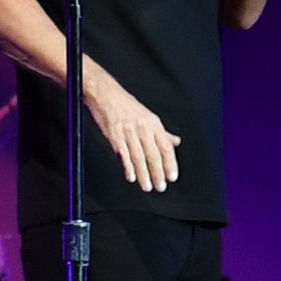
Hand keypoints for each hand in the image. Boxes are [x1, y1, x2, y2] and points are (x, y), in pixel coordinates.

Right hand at [85, 69, 179, 193]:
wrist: (104, 94)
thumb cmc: (125, 105)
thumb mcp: (148, 116)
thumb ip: (161, 132)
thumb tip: (175, 142)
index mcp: (153, 123)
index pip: (165, 147)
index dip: (170, 163)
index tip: (172, 177)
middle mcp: (143, 127)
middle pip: (153, 154)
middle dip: (158, 173)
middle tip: (160, 186)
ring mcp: (128, 131)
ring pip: (138, 157)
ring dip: (143, 174)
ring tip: (147, 186)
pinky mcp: (114, 134)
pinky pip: (123, 154)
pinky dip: (127, 167)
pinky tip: (131, 177)